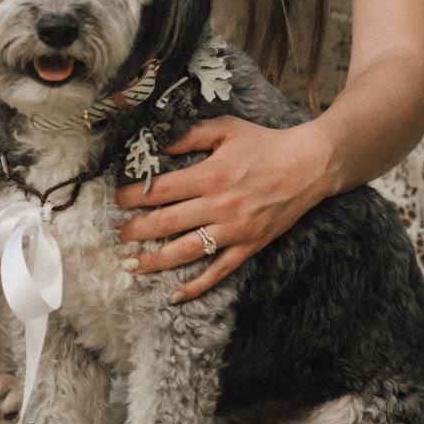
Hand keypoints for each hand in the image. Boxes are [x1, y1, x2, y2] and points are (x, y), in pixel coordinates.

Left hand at [112, 117, 336, 302]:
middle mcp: (220, 206)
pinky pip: (219, 271)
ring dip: (154, 261)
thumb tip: (154, 142)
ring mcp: (235, 230)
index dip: (133, 196)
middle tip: (115, 234)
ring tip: (130, 265)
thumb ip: (188, 135)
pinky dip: (197, 286)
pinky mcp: (249, 246)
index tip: (115, 199)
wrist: (308, 165)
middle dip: (135, 230)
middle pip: (166, 223)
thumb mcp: (225, 128)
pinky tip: (175, 295)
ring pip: (186, 252)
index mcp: (211, 175)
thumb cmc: (264, 144)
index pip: (160, 190)